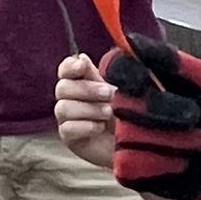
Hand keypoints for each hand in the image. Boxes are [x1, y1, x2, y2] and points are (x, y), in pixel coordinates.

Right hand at [54, 52, 119, 173]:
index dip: (70, 66)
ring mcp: (68, 119)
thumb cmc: (130, 112)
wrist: (138, 142)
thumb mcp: (121, 89)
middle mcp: (70, 99)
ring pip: (63, 108)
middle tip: (110, 94)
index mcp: (82, 82)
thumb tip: (82, 57)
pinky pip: (67, 128)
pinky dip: (85, 126)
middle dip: (87, 90)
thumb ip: (103, 73)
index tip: (83, 65)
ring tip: (109, 113)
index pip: (65, 69)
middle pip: (62, 87)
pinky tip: (100, 128)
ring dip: (89, 109)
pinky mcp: (70, 138)